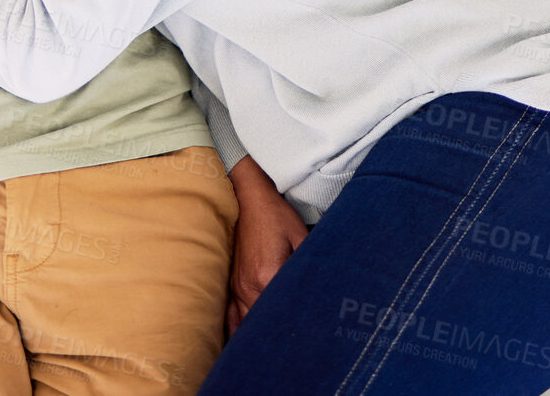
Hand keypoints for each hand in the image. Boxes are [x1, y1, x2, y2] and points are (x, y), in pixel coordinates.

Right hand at [226, 155, 306, 336]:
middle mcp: (248, 287)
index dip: (295, 328)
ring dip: (255, 340)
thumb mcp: (300, 237)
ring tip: (270, 352)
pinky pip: (230, 317)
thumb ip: (308, 266)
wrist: (246, 197)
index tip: (307, 337)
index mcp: (268, 276)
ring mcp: (236, 287)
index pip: (281, 314)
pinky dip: (237, 331)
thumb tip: (319, 290)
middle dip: (275, 339)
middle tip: (293, 351)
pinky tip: (244, 342)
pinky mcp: (230, 284)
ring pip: (242, 326)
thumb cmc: (276, 216)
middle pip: (261, 326)